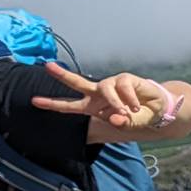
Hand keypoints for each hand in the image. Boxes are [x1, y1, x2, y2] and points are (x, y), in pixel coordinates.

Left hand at [32, 63, 167, 129]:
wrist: (157, 109)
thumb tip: (114, 118)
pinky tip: (136, 106)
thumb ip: (119, 123)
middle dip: (62, 75)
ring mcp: (110, 84)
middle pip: (77, 82)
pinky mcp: (124, 78)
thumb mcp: (126, 124)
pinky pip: (123, 88)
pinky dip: (130, 100)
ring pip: (105, 89)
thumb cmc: (136, 117)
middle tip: (48, 66)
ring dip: (115, 103)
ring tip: (127, 111)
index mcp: (92, 106)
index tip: (34, 101)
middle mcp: (98, 93)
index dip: (52, 104)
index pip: (69, 106)